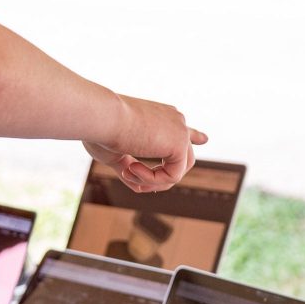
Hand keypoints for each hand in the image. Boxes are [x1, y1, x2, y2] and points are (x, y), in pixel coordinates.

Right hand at [83, 95, 206, 192]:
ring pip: (177, 172)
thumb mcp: (115, 152)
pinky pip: (172, 177)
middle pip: (182, 160)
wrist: (101, 117)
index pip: (180, 128)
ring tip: (127, 171)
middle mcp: (174, 120)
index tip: (204, 139)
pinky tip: (131, 168)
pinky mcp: (180, 142)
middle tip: (131, 178)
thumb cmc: (100, 131)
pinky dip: (151, 180)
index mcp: (161, 117)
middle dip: (158, 179)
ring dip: (151, 181)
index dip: (193, 136)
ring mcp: (180, 130)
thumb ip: (130, 167)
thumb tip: (138, 187)